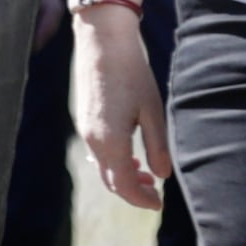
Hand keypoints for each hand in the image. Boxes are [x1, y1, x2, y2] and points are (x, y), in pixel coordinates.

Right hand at [77, 2, 174, 208]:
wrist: (102, 42)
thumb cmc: (132, 73)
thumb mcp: (152, 111)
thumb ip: (157, 146)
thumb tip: (162, 175)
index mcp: (110, 141)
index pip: (124, 186)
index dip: (142, 200)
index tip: (159, 204)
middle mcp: (93, 140)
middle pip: (110, 181)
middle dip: (133, 191)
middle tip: (156, 193)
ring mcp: (85, 130)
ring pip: (102, 167)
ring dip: (123, 176)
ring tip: (146, 174)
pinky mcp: (84, 119)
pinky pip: (97, 152)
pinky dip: (113, 161)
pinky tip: (130, 154)